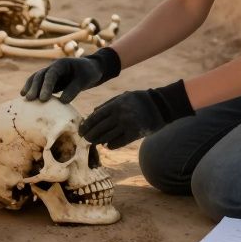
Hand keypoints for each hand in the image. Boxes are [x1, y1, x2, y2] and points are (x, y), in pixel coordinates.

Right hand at [21, 48, 120, 102]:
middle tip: (30, 99)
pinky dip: (33, 89)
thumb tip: (62, 101)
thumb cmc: (88, 73)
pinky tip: (27, 97)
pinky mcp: (51, 81)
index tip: (43, 98)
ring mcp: (51, 74)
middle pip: (40, 75)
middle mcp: (53, 67)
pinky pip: (40, 84)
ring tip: (25, 98)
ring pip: (37, 78)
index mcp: (61, 64)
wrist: (91, 69)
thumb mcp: (84, 80)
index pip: (51, 74)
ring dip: (30, 87)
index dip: (46, 86)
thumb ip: (74, 89)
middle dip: (34, 87)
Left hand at [79, 80, 194, 148]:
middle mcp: (120, 116)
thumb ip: (107, 104)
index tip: (81, 130)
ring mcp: (127, 126)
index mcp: (115, 105)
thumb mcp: (123, 96)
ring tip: (94, 142)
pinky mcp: (135, 134)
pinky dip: (110, 144)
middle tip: (84, 138)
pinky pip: (118, 143)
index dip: (86, 125)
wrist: (160, 106)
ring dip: (99, 140)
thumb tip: (92, 113)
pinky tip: (107, 144)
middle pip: (99, 129)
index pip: (96, 117)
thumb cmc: (139, 100)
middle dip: (90, 135)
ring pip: (107, 137)